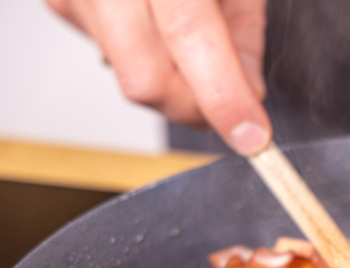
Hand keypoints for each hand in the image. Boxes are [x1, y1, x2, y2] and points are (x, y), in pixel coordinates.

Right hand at [46, 0, 270, 155]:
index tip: (252, 137)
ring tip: (201, 47)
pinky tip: (161, 28)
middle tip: (236, 105)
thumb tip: (250, 93)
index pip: (188, 34)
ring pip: (132, 78)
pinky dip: (153, 60)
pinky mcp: (61, 5)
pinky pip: (116, 60)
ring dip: (179, 85)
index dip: (223, 94)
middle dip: (199, 106)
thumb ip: (245, 32)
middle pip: (146, 80)